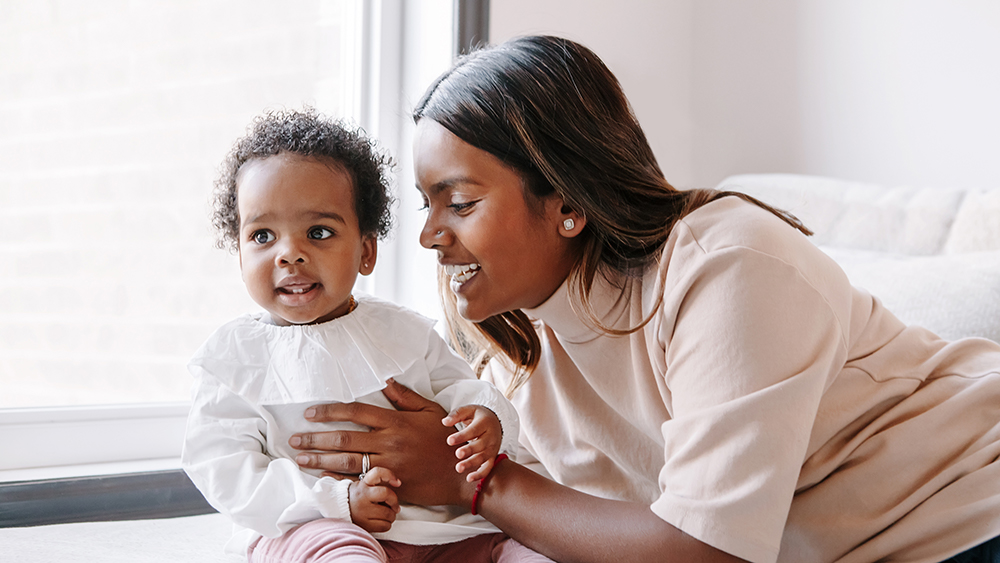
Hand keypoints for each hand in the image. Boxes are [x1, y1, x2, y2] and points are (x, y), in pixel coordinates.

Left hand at [290, 378, 472, 506]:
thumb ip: (405, 397)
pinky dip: (337, 479)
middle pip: (343, 439)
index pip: (355, 412)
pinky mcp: (389, 483)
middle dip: (315, 438)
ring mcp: (388, 464)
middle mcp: (388, 442)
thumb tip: (384, 380)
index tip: (311, 413)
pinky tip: (321, 477)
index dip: (329, 412)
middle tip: (294, 438)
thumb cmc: (445, 440)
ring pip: (345, 461)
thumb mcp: (430, 411)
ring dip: (319, 460)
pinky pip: (357, 481)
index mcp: (395, 421)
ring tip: (300, 457)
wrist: (460, 473)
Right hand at [348, 467, 400, 533]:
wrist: (337, 510)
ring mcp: (363, 511)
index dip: (389, 475)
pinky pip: (384, 526)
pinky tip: (382, 521)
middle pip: (387, 494)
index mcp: (363, 484)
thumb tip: (396, 488)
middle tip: (394, 505)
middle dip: (394, 501)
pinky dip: (387, 524)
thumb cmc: (355, 498)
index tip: (397, 482)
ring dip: (392, 515)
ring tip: (387, 514)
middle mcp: (363, 496)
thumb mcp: (362, 486)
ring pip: (388, 513)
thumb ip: (377, 485)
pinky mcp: (364, 524)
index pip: (377, 473)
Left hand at [443, 405, 501, 480]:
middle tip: (457, 454)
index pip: (474, 430)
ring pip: (484, 457)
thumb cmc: (477, 416)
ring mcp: (493, 448)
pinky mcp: (492, 457)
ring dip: (472, 464)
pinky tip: (469, 478)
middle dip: (469, 450)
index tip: (449, 440)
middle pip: (481, 445)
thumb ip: (456, 414)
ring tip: (458, 468)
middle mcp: (491, 436)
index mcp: (485, 422)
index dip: (462, 436)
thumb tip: (444, 422)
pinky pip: (488, 468)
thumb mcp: (469, 410)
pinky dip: (480, 474)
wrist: (495, 422)